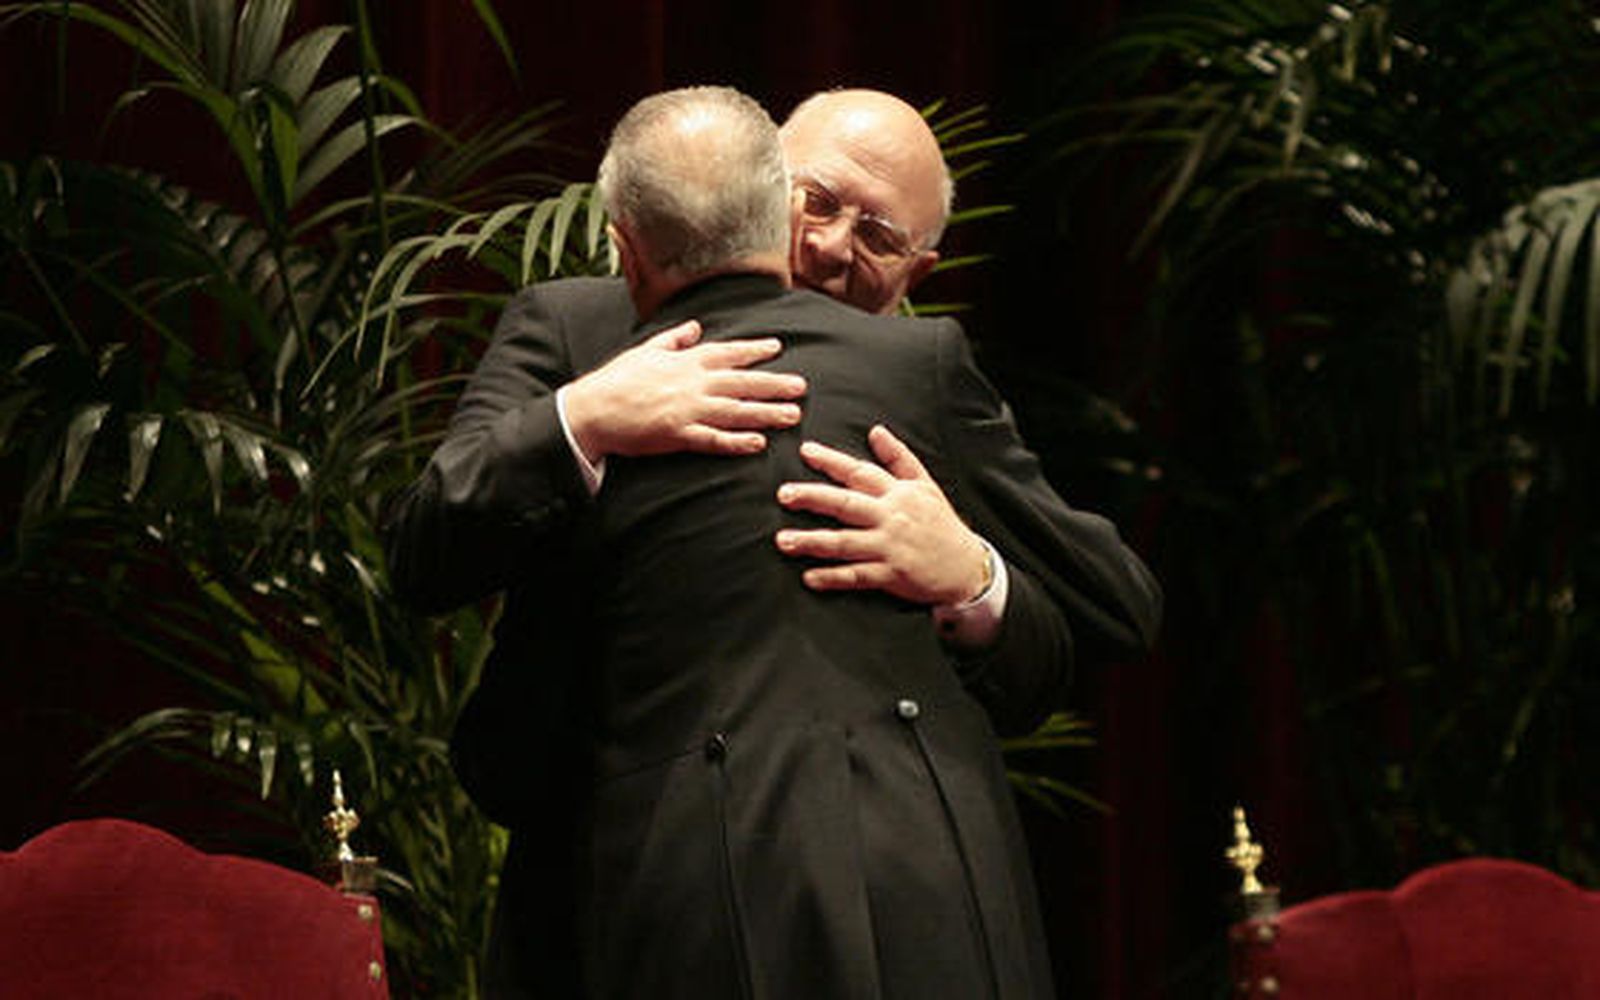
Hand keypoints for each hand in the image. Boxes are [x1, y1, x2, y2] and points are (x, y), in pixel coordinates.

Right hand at [562, 319, 806, 461]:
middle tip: (801, 387)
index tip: (777, 347)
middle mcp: (692, 383)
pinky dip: (737, 442)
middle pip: (742, 382)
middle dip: (774, 384)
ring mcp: (687, 410)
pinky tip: (758, 444)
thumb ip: (674, 338)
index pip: (728, 352)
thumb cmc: (617, 379)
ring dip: (766, 413)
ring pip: (736, 411)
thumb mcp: (647, 349)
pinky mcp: (678, 436)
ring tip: (793, 416)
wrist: (592, 410)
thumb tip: (694, 327)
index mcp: (686, 360)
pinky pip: (714, 440)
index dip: (755, 349)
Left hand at [774, 425, 989, 605]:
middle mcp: (891, 517)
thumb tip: (875, 430)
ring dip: (813, 541)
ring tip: (784, 540)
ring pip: (845, 542)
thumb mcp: (925, 485)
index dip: (832, 461)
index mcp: (898, 493)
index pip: (860, 472)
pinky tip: (809, 577)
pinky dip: (833, 578)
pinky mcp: (892, 574)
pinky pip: (857, 576)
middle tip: (784, 494)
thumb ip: (899, 458)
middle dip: (813, 498)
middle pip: (846, 504)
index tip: (805, 451)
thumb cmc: (941, 524)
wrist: (967, 566)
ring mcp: (890, 547)